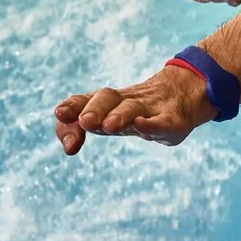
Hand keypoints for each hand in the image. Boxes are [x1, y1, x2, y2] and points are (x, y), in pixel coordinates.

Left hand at [54, 66, 215, 155]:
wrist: (181, 95)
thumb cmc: (134, 111)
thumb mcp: (106, 119)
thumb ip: (78, 129)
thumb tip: (67, 145)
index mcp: (109, 101)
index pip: (87, 99)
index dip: (73, 106)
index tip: (59, 113)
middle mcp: (126, 101)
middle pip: (108, 97)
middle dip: (95, 108)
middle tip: (85, 121)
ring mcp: (150, 109)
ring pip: (133, 108)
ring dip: (120, 116)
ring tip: (108, 126)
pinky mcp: (172, 120)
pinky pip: (161, 121)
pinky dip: (151, 124)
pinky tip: (140, 126)